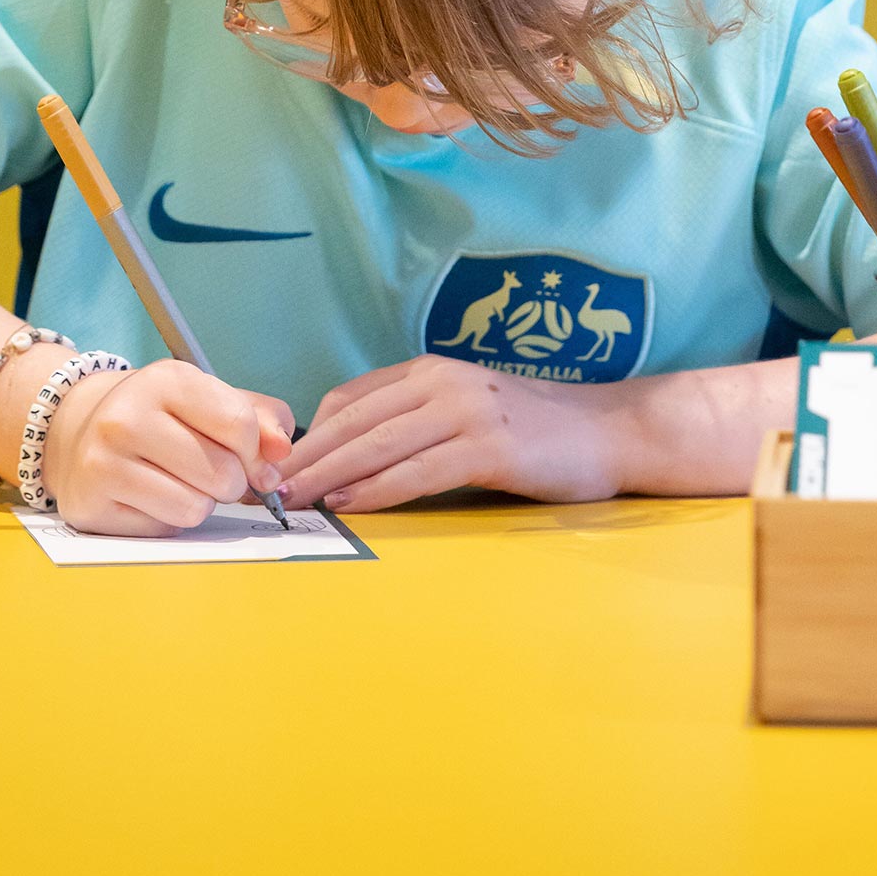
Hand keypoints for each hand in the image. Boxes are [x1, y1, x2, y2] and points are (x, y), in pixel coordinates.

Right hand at [42, 360, 293, 536]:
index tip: (249, 456)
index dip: (256, 451)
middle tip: (207, 469)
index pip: (239, 424)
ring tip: (178, 480)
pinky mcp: (91, 504)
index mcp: (166, 379)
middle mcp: (127, 416)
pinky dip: (168, 519)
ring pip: (196, 508)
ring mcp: (104, 461)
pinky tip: (149, 495)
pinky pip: (164, 529)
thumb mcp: (210, 398)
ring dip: (200, 503)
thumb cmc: (162, 416)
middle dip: (230, 480)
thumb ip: (261, 418)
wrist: (81, 429)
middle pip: (223, 473)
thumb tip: (281, 452)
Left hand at [276, 355, 623, 513]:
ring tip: (297, 501)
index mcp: (431, 370)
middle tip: (270, 489)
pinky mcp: (490, 448)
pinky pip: (419, 472)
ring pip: (379, 444)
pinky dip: (379, 490)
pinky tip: (351, 505)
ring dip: (331, 475)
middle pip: (356, 421)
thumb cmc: (532, 430)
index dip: (310, 431)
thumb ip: (415, 419)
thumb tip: (349, 454)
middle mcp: (443, 382)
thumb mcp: (465, 408)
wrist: (606, 432)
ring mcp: (467, 412)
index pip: (351, 397)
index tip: (279, 463)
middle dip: (308, 457)